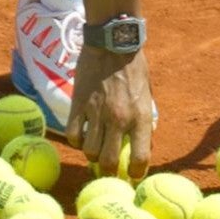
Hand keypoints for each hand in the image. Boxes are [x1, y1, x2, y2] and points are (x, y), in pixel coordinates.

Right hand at [65, 47, 152, 178]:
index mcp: (141, 117)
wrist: (112, 42)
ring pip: (89, 152)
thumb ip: (142, 121)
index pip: (141, 158)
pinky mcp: (78, 105)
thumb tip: (142, 143)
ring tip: (94, 148)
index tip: (133, 175)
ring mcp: (97, 113)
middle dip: (109, 171)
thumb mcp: (146, 96)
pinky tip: (81, 134)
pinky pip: (73, 134)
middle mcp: (119, 119)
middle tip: (108, 169)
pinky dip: (76, 140)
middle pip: (110, 162)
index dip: (137, 173)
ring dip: (91, 155)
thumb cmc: (133, 67)